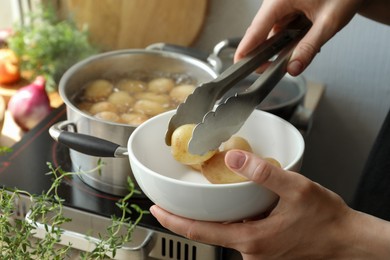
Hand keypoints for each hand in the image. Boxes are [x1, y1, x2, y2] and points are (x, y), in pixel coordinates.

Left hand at [151, 150, 389, 258]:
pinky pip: (237, 233)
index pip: (200, 232)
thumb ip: (263, 173)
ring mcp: (257, 252)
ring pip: (222, 233)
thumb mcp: (296, 189)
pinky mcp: (264, 248)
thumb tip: (235, 158)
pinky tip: (228, 205)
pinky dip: (226, 220)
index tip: (156, 210)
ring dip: (207, 217)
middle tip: (168, 202)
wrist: (345, 239)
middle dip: (186, 218)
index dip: (174, 221)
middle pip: (207, 233)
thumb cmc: (325, 220)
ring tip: (194, 200)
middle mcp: (250, 250)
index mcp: (251, 239)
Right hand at [234, 0, 363, 75]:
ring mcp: (283, 4)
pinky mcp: (289, 7)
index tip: (238, 63)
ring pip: (274, 31)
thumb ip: (309, 47)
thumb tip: (293, 68)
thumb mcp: (329, 23)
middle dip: (269, 52)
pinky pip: (284, 27)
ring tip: (305, 46)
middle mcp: (277, 0)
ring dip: (285, 44)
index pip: (257, 28)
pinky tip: (307, 38)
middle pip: (263, 32)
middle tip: (272, 70)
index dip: (246, 48)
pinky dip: (292, 37)